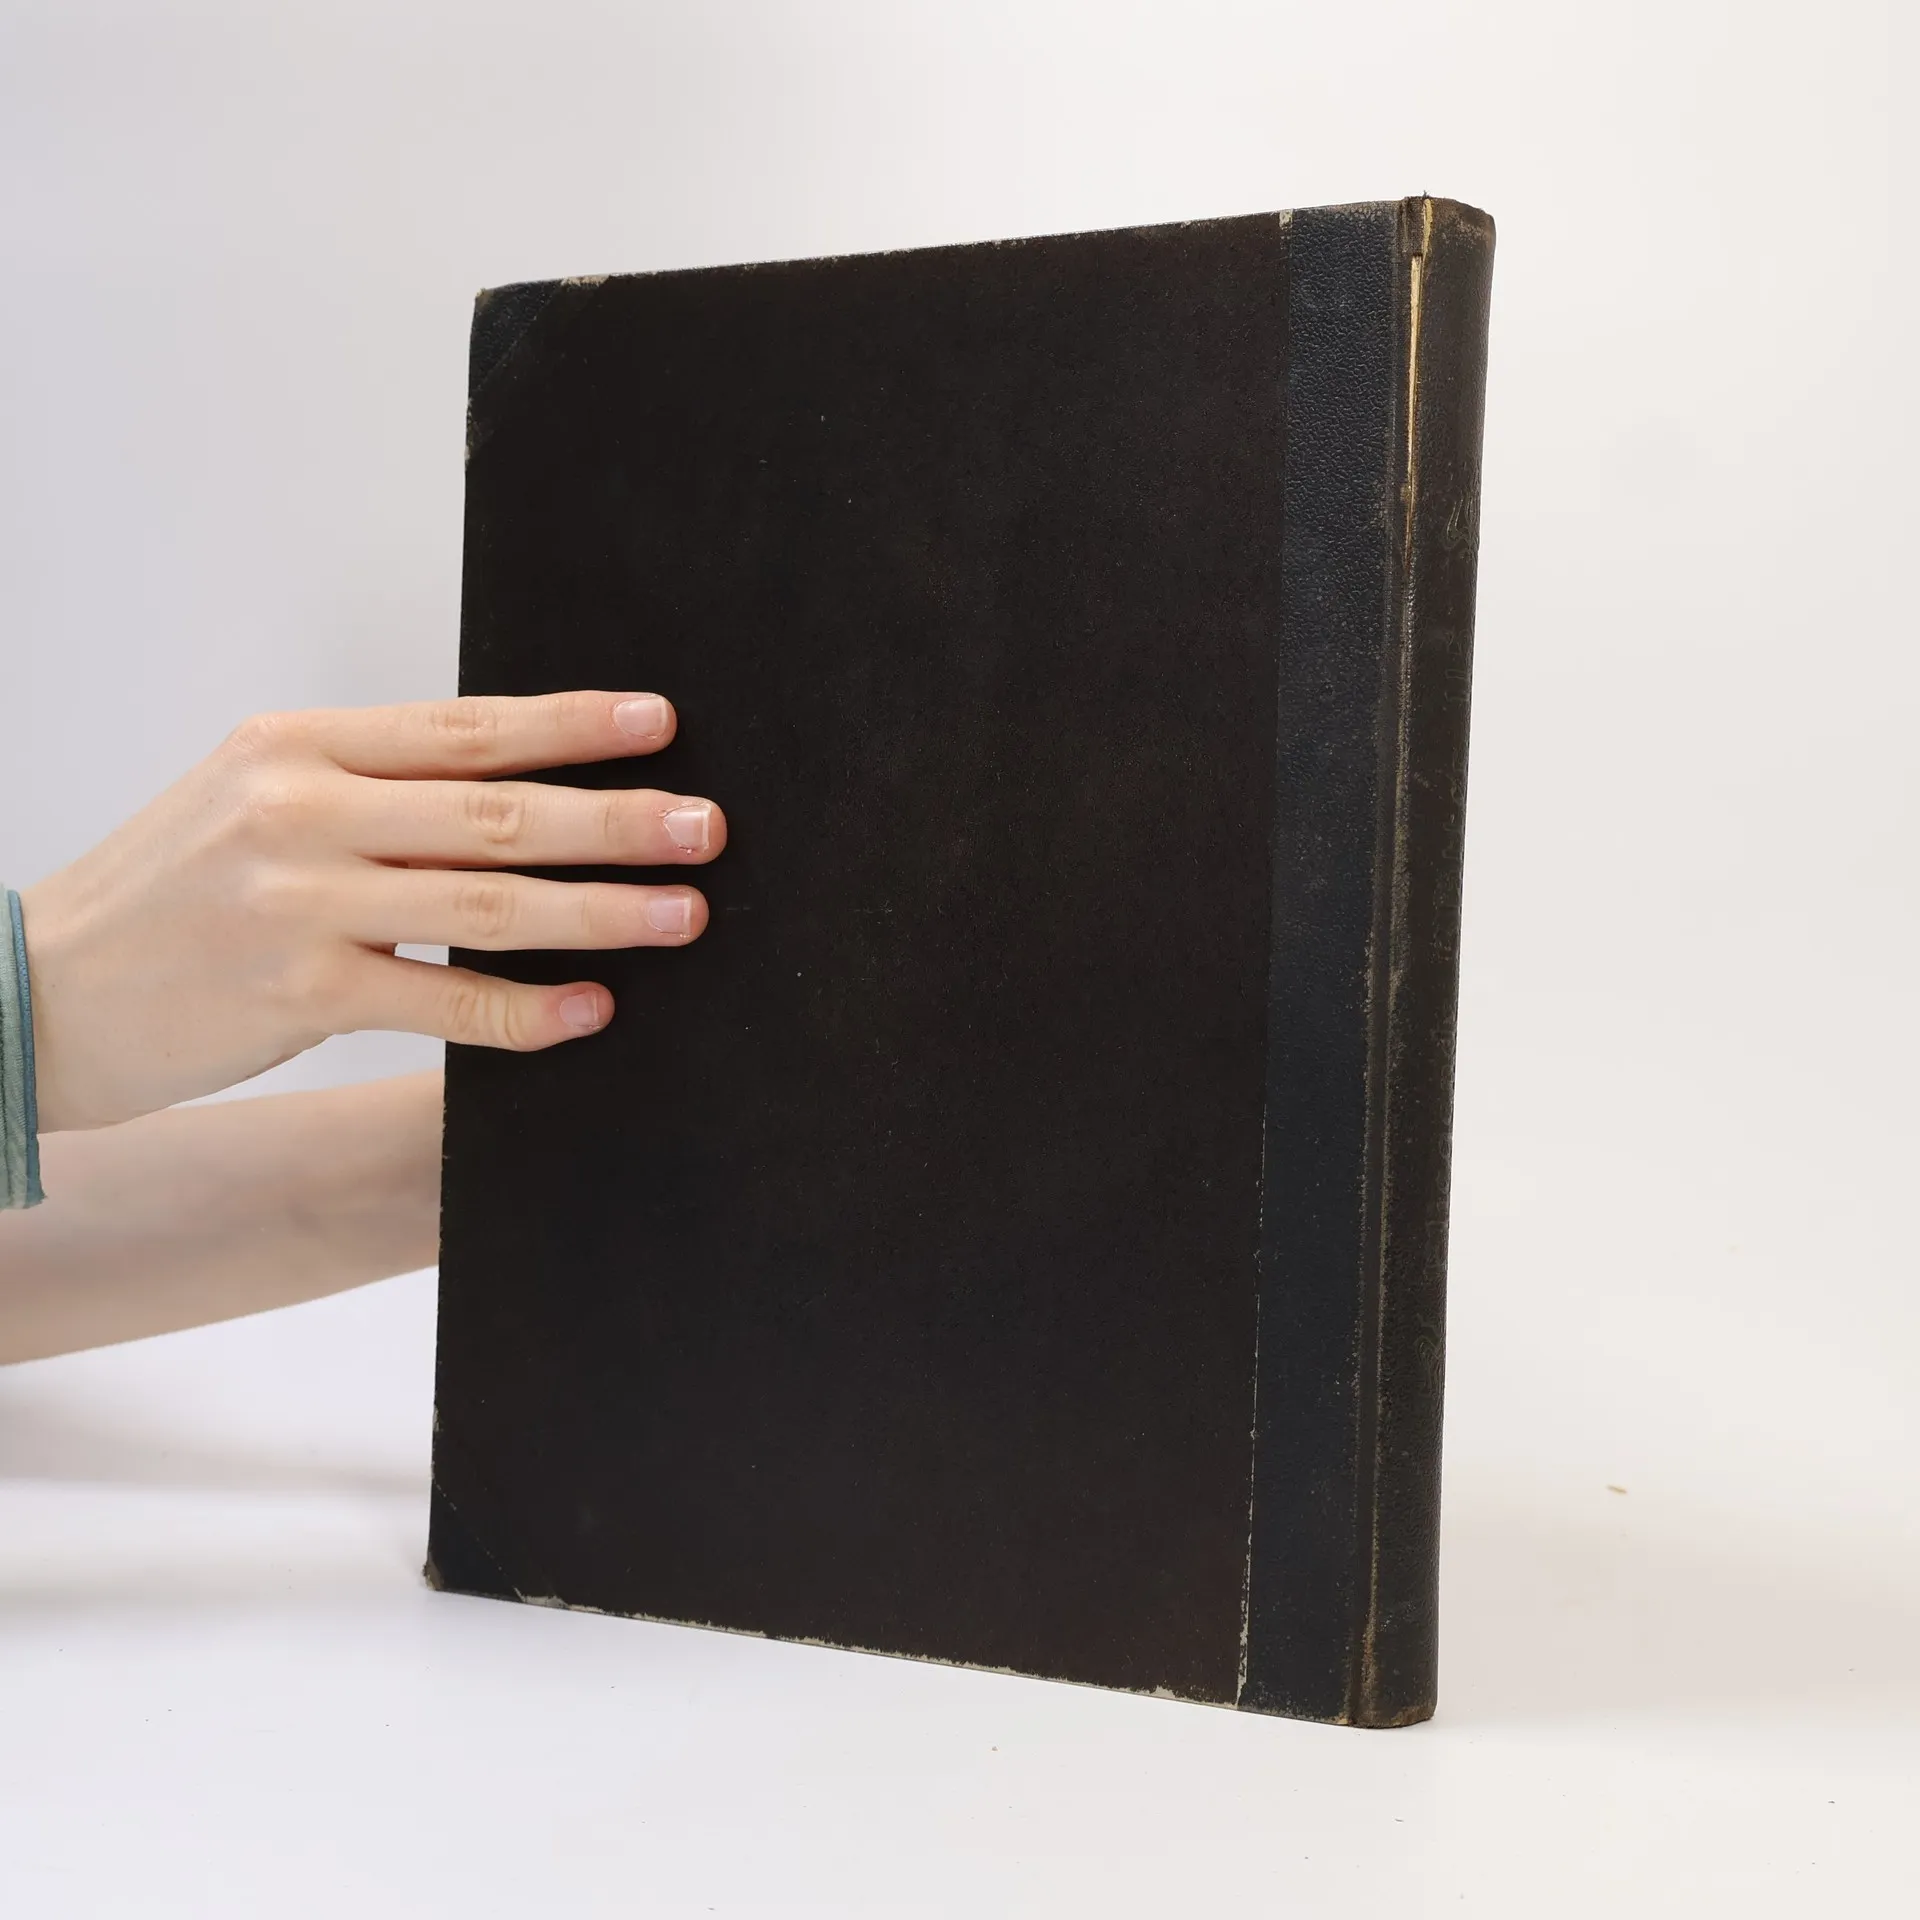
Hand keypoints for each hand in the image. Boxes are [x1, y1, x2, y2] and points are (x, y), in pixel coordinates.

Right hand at [21, 691, 725, 1130]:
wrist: (42, 991)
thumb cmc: (168, 894)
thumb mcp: (254, 799)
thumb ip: (369, 788)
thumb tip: (515, 790)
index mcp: (297, 746)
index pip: (463, 726)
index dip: (571, 724)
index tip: (661, 723)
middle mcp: (299, 810)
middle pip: (494, 809)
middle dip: (614, 819)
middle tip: (706, 827)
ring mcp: (296, 903)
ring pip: (484, 902)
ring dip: (599, 912)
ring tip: (683, 914)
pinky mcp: (296, 995)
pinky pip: (441, 1001)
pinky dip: (524, 1009)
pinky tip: (590, 1010)